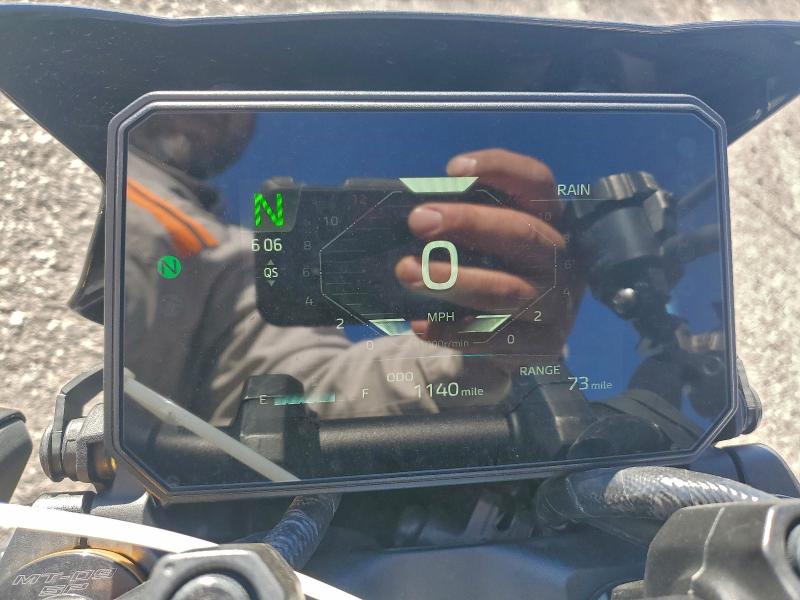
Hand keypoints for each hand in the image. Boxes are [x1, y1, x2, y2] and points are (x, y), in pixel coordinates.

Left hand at [395, 148, 582, 354]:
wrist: (517, 340)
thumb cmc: (492, 274)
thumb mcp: (487, 244)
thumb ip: (465, 225)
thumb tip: (419, 214)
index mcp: (548, 220)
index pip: (537, 182)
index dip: (501, 169)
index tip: (452, 169)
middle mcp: (560, 258)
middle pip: (521, 232)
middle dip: (468, 222)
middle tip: (418, 220)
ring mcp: (556, 304)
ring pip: (504, 290)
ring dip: (451, 280)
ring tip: (406, 272)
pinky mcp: (542, 345)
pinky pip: (493, 339)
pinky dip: (452, 331)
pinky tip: (420, 324)